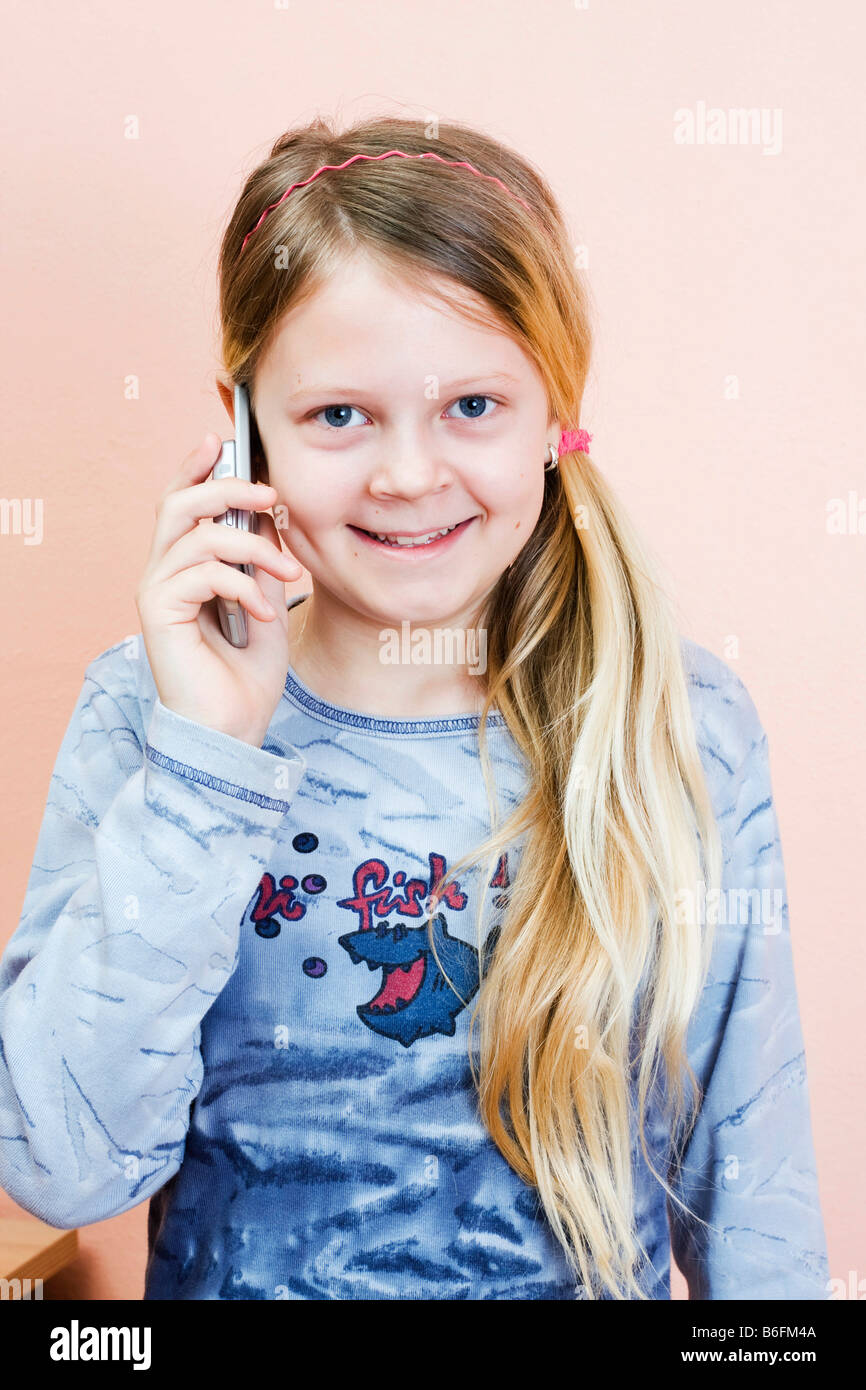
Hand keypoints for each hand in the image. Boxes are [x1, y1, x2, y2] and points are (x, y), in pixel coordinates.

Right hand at [135, 432, 304, 745]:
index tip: (222, 439)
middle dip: (227, 487)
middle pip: (179, 502)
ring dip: (252, 547)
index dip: (195, 466)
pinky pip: (201, 572)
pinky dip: (242, 584)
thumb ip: (262, 557)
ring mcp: (156, 591)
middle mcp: (162, 573)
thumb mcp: (267, 601)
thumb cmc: (247, 675)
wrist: (235, 729)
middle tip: (270, 494)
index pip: (181, 502)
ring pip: (196, 533)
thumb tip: (267, 510)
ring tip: (287, 573)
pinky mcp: (158, 613)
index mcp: (184, 567)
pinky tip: (263, 611)